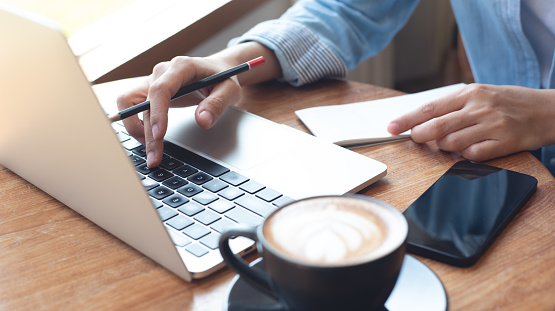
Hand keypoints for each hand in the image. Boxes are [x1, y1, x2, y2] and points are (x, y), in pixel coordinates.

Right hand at [117, 56, 243, 166]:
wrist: (217, 71)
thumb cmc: (223, 78)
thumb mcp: (229, 90)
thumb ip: (217, 104)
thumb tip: (202, 121)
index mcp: (181, 67)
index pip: (161, 90)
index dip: (157, 113)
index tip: (160, 135)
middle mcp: (162, 72)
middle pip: (144, 102)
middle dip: (147, 133)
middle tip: (154, 159)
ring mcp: (153, 80)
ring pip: (129, 102)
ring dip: (133, 126)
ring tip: (149, 148)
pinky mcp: (149, 90)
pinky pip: (130, 104)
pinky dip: (134, 121)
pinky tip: (147, 138)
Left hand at [387, 84, 554, 160]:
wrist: (548, 110)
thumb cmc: (508, 102)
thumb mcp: (481, 94)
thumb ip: (453, 106)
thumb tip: (420, 121)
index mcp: (470, 93)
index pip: (429, 108)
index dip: (406, 120)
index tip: (390, 128)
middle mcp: (479, 108)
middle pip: (436, 127)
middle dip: (419, 136)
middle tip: (416, 139)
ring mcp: (492, 126)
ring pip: (451, 144)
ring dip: (444, 147)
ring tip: (452, 142)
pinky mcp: (504, 143)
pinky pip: (472, 155)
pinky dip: (465, 155)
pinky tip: (470, 149)